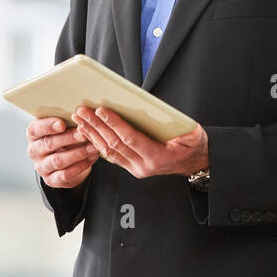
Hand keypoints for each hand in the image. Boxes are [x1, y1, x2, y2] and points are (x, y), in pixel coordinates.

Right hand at [28, 116, 98, 188]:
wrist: (64, 160)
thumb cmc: (63, 136)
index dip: (47, 126)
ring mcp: (41, 167)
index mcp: (33, 134)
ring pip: (58, 160)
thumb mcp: (61, 127)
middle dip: (68, 138)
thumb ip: (66, 120)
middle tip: (84, 134)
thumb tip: (81, 112)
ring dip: (78, 153)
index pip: (35, 129)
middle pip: (48, 144)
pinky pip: (65, 175)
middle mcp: (34, 151)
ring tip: (93, 147)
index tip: (62, 124)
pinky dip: (80, 166)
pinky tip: (92, 158)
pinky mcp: (51, 180)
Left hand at [71, 106, 207, 179]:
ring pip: (108, 152)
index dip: (114, 124)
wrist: (196, 163)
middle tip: (82, 111)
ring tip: (79, 119)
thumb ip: (173, 122)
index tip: (101, 110)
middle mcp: (144, 166)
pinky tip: (88, 132)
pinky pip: (110, 155)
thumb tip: (151, 107)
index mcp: (158, 157)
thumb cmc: (193, 144)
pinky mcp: (131, 167)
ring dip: (92, 134)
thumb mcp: (191, 132)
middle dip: (96, 126)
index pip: (130, 138)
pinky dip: (97, 142)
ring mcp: (136, 169)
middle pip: (114, 144)